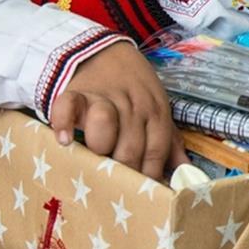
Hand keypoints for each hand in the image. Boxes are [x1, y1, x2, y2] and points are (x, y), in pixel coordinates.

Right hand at [50, 41, 187, 179]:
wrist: (105, 52)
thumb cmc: (135, 89)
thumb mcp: (158, 109)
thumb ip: (169, 142)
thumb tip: (184, 173)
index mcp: (156, 113)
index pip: (156, 150)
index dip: (149, 175)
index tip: (142, 195)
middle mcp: (133, 106)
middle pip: (130, 146)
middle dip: (123, 171)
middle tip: (115, 188)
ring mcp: (104, 98)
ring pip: (105, 124)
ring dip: (100, 145)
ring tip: (95, 158)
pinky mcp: (76, 92)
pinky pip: (68, 107)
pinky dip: (64, 122)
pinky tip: (63, 140)